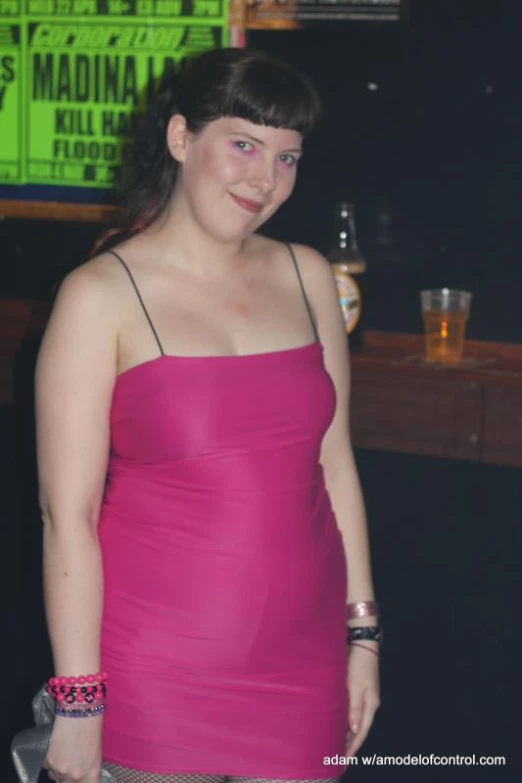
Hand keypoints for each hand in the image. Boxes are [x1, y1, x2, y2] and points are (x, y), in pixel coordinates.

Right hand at [43, 714, 102, 782]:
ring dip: (59, 770)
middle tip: (72, 764)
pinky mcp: (48, 762)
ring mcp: (60, 771)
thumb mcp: (96, 753)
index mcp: (90, 774)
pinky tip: (59, 748)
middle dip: (69, 778)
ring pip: (56, 777)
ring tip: (66, 753)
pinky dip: (51, 761)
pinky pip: (48, 767)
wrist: (78, 714)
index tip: (81, 776)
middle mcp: (75, 777)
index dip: (84, 781)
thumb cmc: (91, 729)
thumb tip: (82, 775)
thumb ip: (88, 770)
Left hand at [344, 642, 379, 757]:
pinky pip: (354, 711)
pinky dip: (348, 720)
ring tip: (338, 744)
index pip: (362, 731)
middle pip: (361, 728)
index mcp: (371, 704)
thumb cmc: (359, 664)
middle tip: (339, 756)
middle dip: (351, 742)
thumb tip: (354, 729)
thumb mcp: (355, 685)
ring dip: (349, 732)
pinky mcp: (361, 690)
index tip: (344, 759)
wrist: (363, 645)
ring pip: (357, 720)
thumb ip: (355, 707)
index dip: (353, 745)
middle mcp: (370, 703)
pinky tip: (341, 723)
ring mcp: (367, 697)